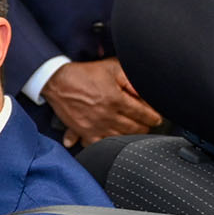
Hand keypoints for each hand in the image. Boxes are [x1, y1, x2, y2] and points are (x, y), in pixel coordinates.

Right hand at [44, 59, 159, 147]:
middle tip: (148, 126)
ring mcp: (95, 126)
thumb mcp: (111, 67)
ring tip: (134, 133)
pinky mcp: (83, 132)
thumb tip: (143, 91)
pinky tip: (111, 143)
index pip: (142, 114)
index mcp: (115, 100)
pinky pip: (98, 145)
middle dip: (145, 128)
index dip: (153, 117)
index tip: (157, 119)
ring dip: (130, 137)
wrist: (56, 81)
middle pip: (134, 129)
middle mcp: (107, 116)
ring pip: (119, 138)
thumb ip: (130, 79)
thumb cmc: (83, 73)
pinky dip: (105, 146)